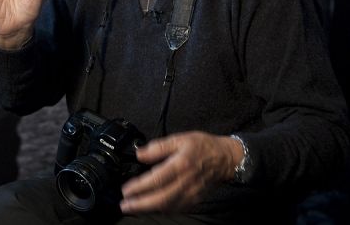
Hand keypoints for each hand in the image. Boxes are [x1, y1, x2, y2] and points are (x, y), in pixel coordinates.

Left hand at [120, 132, 241, 213]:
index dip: (140, 187)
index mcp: (181, 165)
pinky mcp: (195, 199)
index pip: (157, 179)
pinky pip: (177, 208)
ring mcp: (191, 193)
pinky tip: (151, 208)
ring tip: (133, 208)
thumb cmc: (201, 146)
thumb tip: (140, 154)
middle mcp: (186, 182)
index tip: (126, 190)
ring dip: (149, 209)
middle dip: (141, 204)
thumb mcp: (179, 138)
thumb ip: (158, 146)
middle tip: (125, 205)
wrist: (225, 158)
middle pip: (161, 198)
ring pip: (168, 206)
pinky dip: (162, 210)